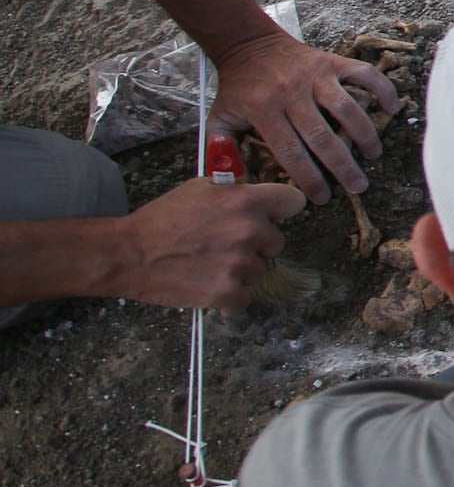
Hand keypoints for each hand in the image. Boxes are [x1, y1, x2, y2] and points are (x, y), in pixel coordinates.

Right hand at [116, 175, 305, 315]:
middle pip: (276, 242)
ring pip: (260, 270)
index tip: (269, 217)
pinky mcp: (228, 292)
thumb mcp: (200, 188)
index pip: (293, 202)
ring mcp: (240, 264)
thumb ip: (235, 190)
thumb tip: (256, 192)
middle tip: (224, 245)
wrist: (128, 254)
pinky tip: (208, 285)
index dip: (279, 211)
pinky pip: (244, 298)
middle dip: (256, 245)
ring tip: (208, 264)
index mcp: (246, 201)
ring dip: (240, 271)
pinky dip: (229, 297)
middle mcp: (249, 231)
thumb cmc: (161, 220)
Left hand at [208, 31, 397, 204]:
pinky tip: (391, 108)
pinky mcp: (331, 62)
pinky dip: (382, 89)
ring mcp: (315, 76)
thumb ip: (221, 148)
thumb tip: (228, 181)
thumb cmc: (238, 87)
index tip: (322, 197)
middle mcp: (292, 93)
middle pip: (323, 136)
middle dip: (343, 166)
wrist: (248, 44)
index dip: (309, 177)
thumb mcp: (220, 117)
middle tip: (357, 186)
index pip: (291, 151)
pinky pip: (363, 74)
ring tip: (374, 154)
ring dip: (364, 134)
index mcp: (264, 110)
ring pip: (347, 109)